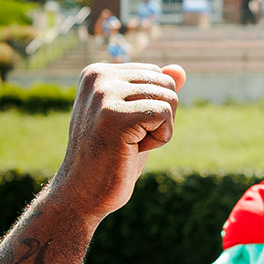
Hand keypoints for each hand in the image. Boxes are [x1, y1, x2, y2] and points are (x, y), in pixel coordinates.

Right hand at [50, 63, 186, 221]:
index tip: (125, 127)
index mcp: (97, 72)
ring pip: (169, 99)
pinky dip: (160, 139)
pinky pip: (165, 115)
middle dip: (160, 117)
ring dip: (159, 130)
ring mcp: (104, 95)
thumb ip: (154, 92)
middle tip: (128, 139)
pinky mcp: (115, 116)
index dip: (152, 106)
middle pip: (166, 83)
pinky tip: (134, 150)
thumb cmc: (112, 157)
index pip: (156, 74)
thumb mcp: (136, 118)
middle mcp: (98, 77)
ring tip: (128, 145)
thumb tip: (180, 70)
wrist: (82, 193)